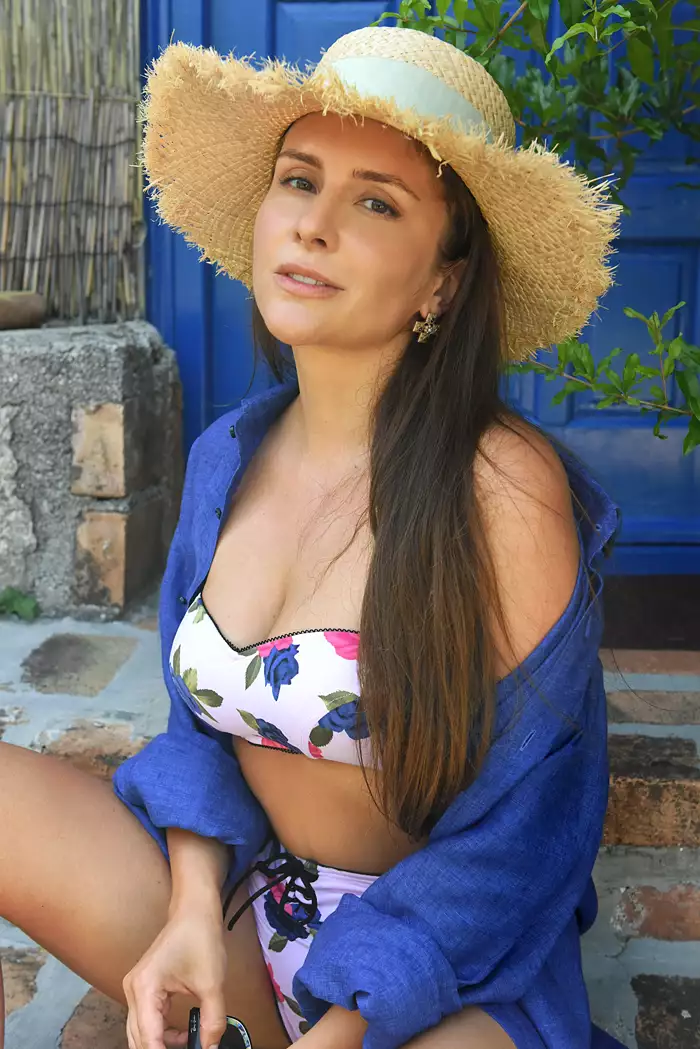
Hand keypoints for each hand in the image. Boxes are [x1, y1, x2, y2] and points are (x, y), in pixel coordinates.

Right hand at [123, 904, 226, 1048]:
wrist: (194, 910)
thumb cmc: (199, 937)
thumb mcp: (211, 984)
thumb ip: (212, 1021)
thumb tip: (210, 1047)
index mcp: (144, 989)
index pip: (148, 1039)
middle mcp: (133, 990)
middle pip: (139, 1039)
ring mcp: (136, 989)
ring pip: (141, 1032)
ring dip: (161, 1043)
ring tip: (187, 1043)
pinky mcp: (144, 988)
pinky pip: (147, 1020)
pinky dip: (161, 1032)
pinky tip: (181, 1034)